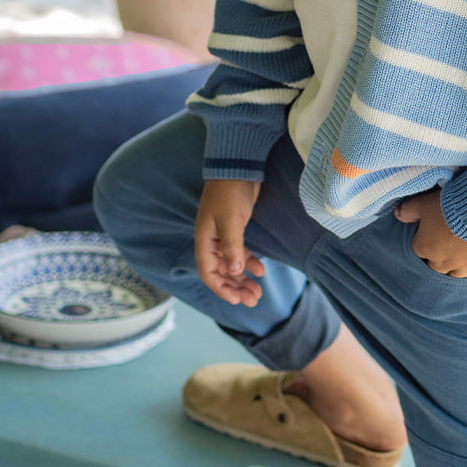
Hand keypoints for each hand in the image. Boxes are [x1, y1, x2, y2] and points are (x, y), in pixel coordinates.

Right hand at [195, 178, 266, 304]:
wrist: (238, 167)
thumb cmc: (230, 191)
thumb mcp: (230, 219)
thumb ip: (232, 245)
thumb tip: (234, 272)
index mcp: (204, 240)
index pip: (209, 272)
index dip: (222, 288)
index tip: (238, 300)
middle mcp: (212, 241)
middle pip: (221, 272)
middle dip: (236, 288)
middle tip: (254, 300)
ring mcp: (224, 235)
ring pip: (232, 265)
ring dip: (243, 279)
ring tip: (258, 292)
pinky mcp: (236, 229)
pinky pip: (240, 253)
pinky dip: (249, 263)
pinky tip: (261, 270)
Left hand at [394, 189, 466, 276]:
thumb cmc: (450, 205)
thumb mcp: (424, 202)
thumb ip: (408, 210)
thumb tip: (397, 215)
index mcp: (425, 247)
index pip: (420, 250)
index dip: (426, 241)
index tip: (433, 232)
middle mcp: (442, 262)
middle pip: (437, 266)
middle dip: (441, 257)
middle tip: (449, 242)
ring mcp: (464, 267)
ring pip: (457, 274)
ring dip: (459, 264)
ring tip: (465, 250)